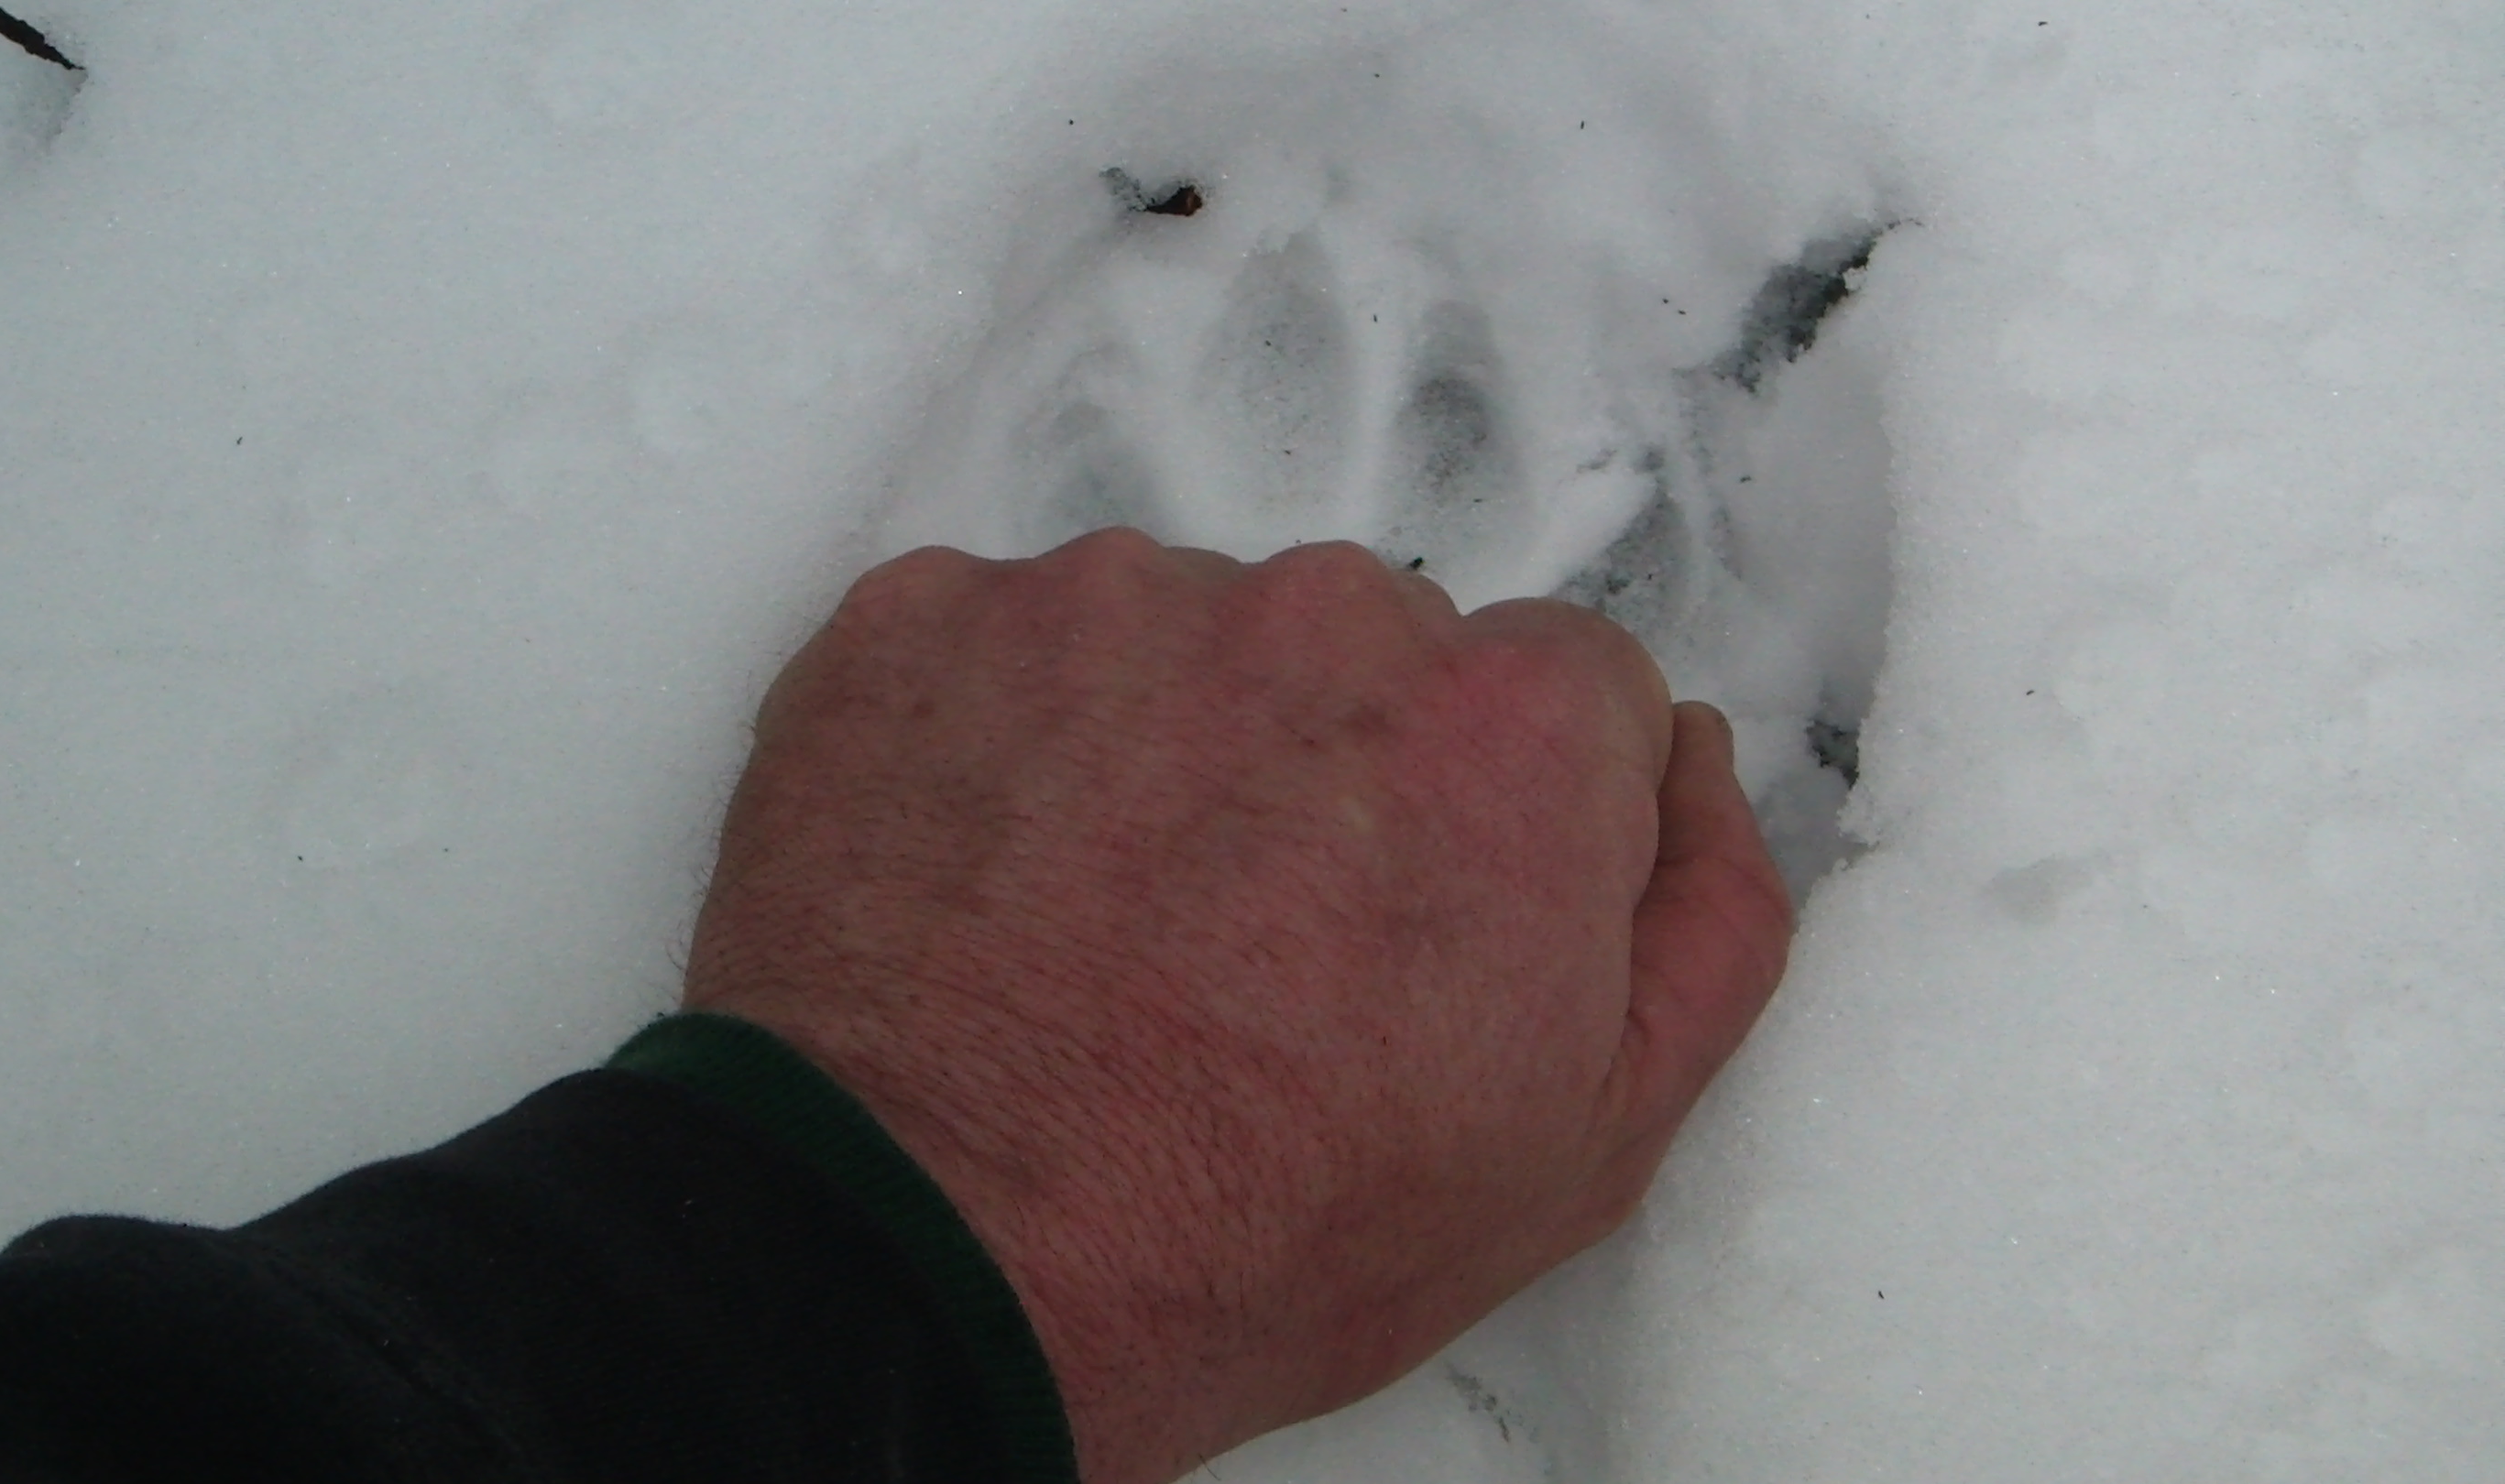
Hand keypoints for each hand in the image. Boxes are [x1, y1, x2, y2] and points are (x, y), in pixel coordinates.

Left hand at [683, 529, 1791, 1483]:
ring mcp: (1104, 602)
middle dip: (1333, 764)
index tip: (1417, 924)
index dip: (1501, 817)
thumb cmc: (1263, 1225)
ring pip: (1183, 640)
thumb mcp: (1584, 1139)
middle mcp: (1318, 615)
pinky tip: (985, 881)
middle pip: (1367, 651)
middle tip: (1248, 945)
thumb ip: (1703, 920)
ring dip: (1162, 746)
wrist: (933, 1259)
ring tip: (1101, 927)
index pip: (1561, 690)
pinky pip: (1006, 645)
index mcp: (1507, 726)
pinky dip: (1001, 737)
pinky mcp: (925, 617)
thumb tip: (1692, 758)